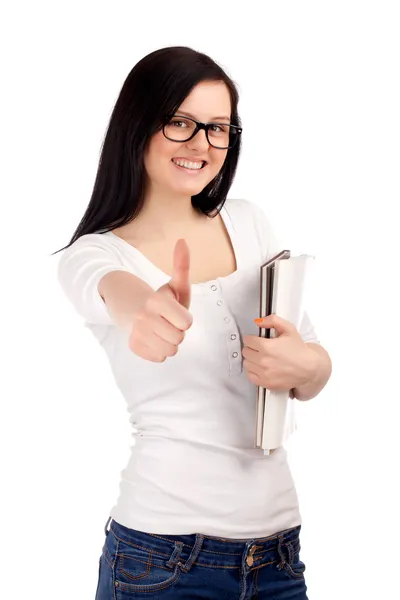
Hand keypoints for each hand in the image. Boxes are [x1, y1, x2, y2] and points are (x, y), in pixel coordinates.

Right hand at [128, 239, 192, 361]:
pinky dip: (158, 351)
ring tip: (161, 330)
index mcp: (156, 301)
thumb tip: (183, 241)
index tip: (175, 313)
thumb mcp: (173, 284)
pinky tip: (152, 338)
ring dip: (169, 343)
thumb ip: (182, 266)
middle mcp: (144, 318)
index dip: (184, 319)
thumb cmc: (159, 298)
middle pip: (179, 339)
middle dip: (177, 331)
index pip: (186, 323)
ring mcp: (137, 333)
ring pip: (170, 351)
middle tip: (167, 322)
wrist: (129, 307)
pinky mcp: (133, 346)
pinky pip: (159, 358)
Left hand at [242, 314, 316, 390]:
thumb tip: (258, 321)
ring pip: (246, 363)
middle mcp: (263, 360)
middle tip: (260, 349)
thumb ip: (273, 320)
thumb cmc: (299, 349)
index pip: (247, 340)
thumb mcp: (289, 329)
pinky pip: (250, 375)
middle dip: (251, 348)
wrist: (309, 369)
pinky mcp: (265, 383)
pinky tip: (261, 368)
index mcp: (266, 346)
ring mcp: (263, 373)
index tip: (258, 340)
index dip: (252, 338)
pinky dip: (253, 371)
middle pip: (245, 351)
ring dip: (251, 360)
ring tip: (261, 358)